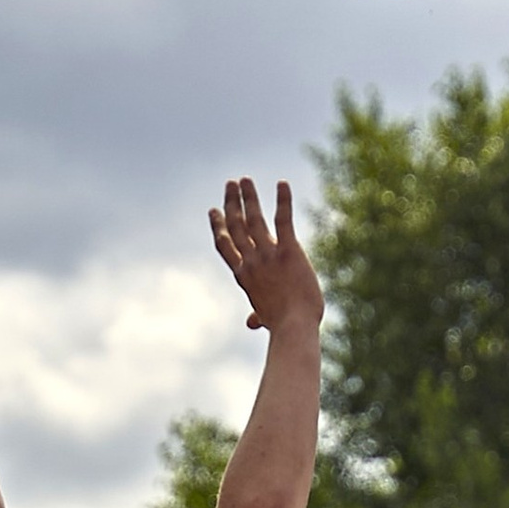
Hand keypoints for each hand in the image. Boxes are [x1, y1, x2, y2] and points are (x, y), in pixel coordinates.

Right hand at [209, 178, 322, 338]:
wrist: (294, 328)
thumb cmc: (284, 325)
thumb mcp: (266, 317)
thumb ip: (257, 314)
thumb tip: (251, 322)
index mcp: (243, 275)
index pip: (225, 245)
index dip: (218, 226)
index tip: (214, 211)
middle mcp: (251, 261)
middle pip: (235, 226)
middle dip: (231, 203)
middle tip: (230, 184)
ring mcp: (268, 255)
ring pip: (253, 219)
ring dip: (249, 197)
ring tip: (245, 180)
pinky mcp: (289, 251)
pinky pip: (283, 220)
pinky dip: (283, 200)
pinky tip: (282, 183)